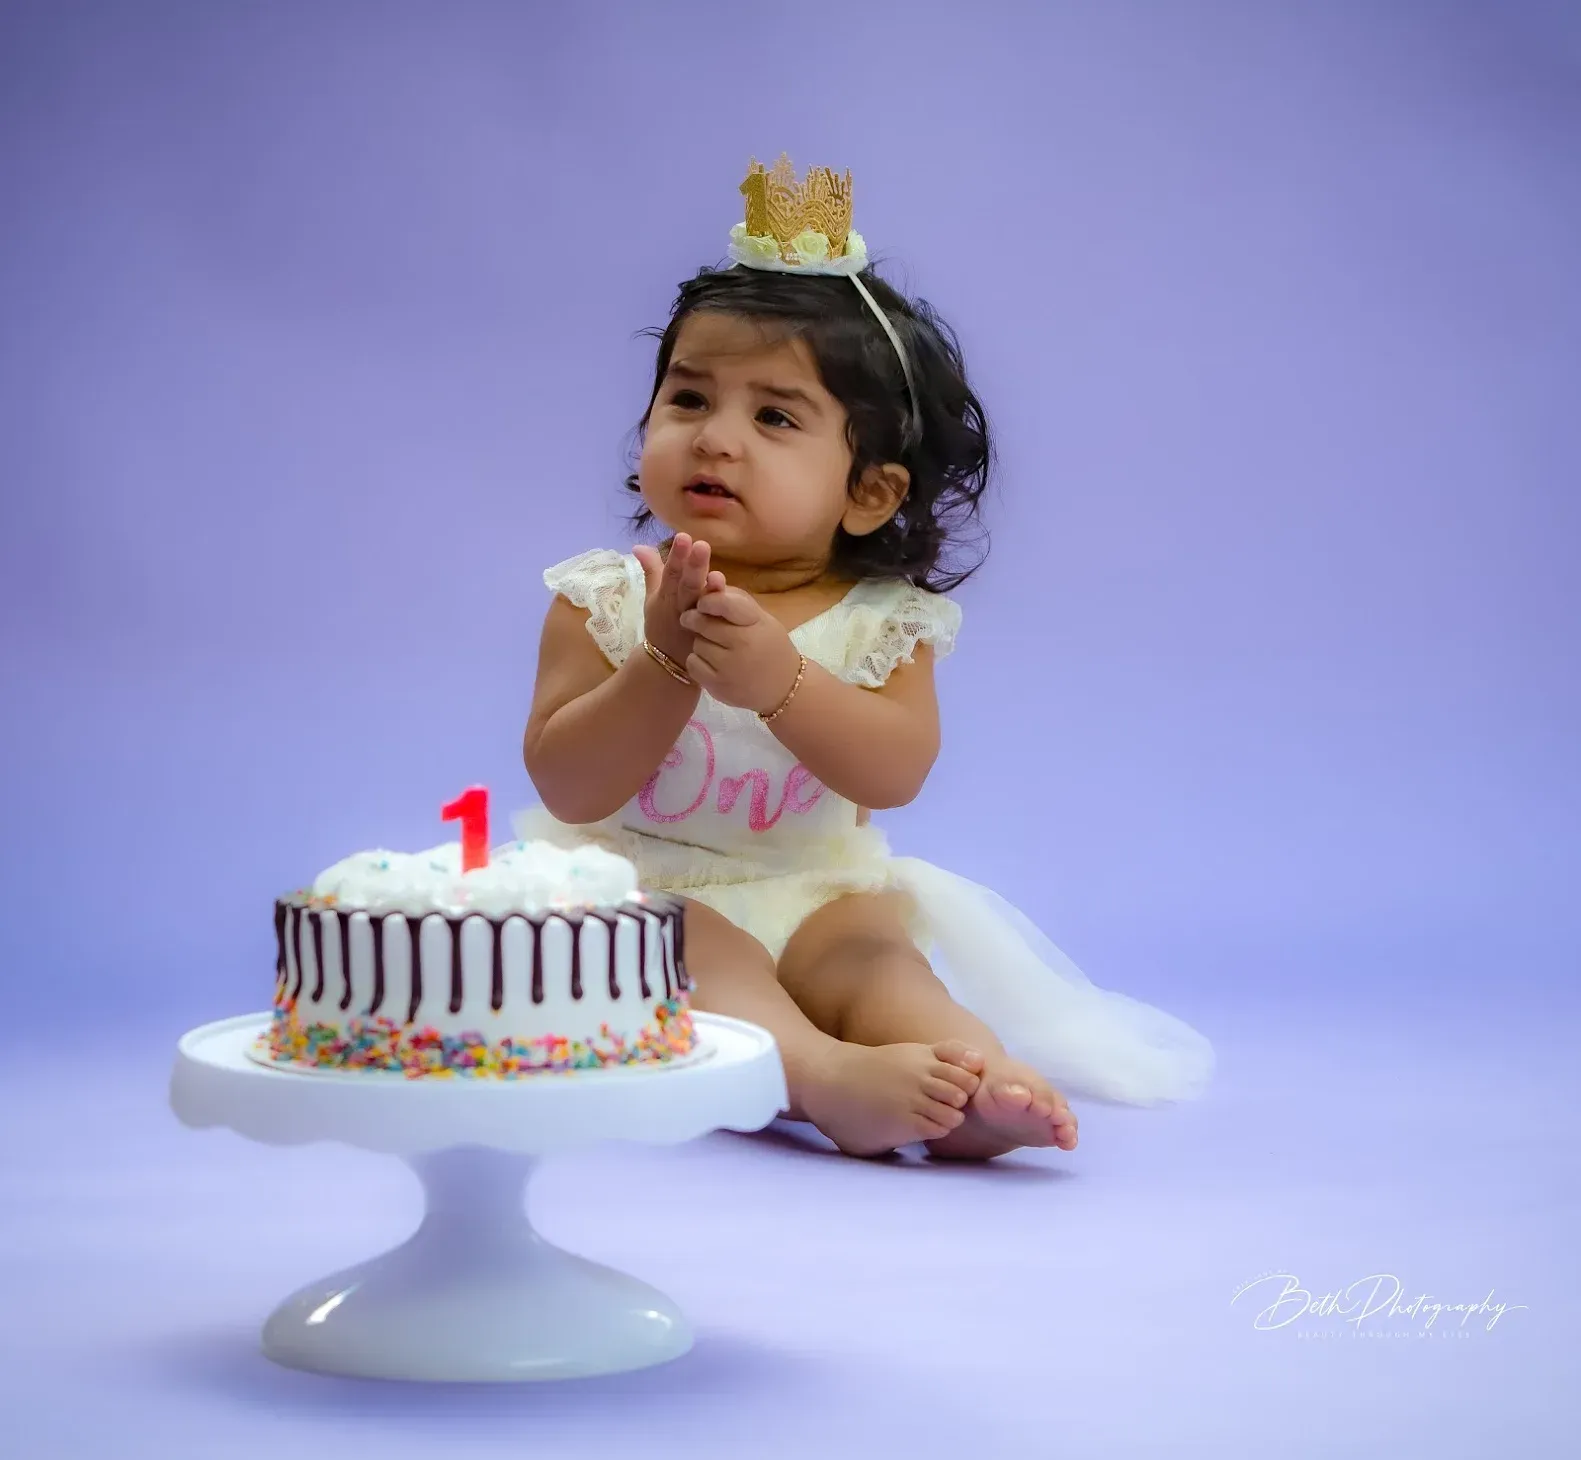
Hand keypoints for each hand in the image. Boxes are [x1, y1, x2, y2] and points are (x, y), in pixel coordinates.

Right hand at [632, 534, 723, 664]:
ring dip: (709, 588)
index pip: (670, 572)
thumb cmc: (662, 623)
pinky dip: (720, 609)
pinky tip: (730, 594)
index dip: (677, 556)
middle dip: (693, 566)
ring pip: (701, 603)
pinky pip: (715, 620)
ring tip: (716, 574)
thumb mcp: (653, 598)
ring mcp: (695, 620)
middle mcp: (680, 605)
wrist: (667, 663)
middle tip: (701, 546)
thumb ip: (651, 570)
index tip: (683, 536)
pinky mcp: (707, 634)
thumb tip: (639, 545)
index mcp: (666, 594)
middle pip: (687, 584)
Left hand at [679, 584, 803, 713]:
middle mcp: (743, 644)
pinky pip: (692, 663)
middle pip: (703, 623)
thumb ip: (734, 599)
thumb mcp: (760, 619)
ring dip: (700, 642)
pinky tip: (711, 663)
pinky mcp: (718, 686)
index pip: (724, 603)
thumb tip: (710, 577)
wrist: (785, 688)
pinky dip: (697, 661)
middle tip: (695, 620)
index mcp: (756, 623)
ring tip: (715, 646)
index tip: (702, 603)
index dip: (708, 600)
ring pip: (696, 643)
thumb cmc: (769, 646)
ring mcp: (730, 667)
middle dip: (696, 619)